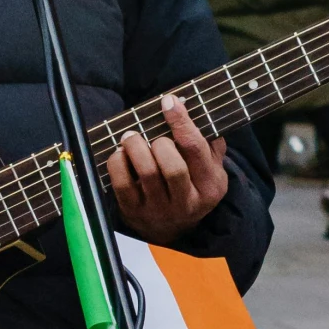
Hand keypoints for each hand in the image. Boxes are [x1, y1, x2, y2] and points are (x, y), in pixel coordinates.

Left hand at [106, 95, 228, 239]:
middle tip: (149, 133)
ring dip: (135, 147)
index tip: (168, 102)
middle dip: (159, 142)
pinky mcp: (134, 213)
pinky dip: (118, 163)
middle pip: (173, 166)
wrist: (172, 227)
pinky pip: (122, 184)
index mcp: (210, 186)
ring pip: (147, 173)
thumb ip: (207, 141)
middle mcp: (187, 202)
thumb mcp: (209, 168)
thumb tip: (189, 108)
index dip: (181, 122)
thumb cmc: (190, 186)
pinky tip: (120, 154)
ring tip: (131, 137)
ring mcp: (159, 210)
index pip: (196, 149)